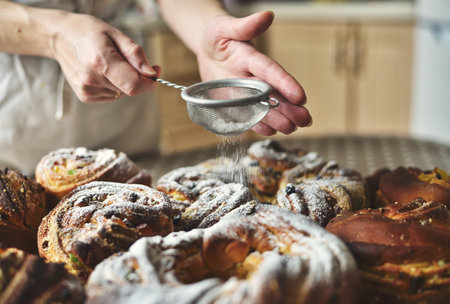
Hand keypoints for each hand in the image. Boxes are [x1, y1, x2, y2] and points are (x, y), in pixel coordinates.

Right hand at [51, 12, 158, 102]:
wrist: (60, 37)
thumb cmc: (89, 32)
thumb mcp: (116, 34)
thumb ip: (136, 55)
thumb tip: (152, 73)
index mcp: (101, 61)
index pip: (134, 85)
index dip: (150, 83)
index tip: (156, 73)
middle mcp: (92, 79)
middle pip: (129, 89)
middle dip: (136, 77)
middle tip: (126, 60)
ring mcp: (87, 89)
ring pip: (121, 93)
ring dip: (123, 81)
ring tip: (109, 63)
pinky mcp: (85, 96)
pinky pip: (111, 95)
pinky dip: (113, 85)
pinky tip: (102, 72)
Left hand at [196, 11, 311, 134]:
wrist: (207, 48)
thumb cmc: (217, 35)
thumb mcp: (226, 28)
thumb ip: (245, 25)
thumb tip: (267, 15)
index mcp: (252, 58)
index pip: (271, 71)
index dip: (285, 84)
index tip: (301, 96)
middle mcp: (253, 76)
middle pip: (274, 94)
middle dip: (290, 108)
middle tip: (305, 120)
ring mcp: (246, 91)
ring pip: (265, 107)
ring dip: (278, 119)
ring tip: (292, 129)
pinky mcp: (237, 101)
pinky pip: (249, 114)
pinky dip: (258, 124)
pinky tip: (271, 131)